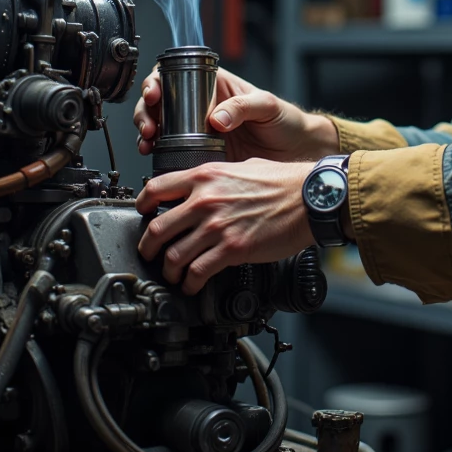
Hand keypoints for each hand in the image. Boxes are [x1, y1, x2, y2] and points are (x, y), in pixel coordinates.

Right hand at [133, 65, 338, 162]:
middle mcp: (201, 107)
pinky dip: (158, 152)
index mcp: (215, 86)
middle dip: (146, 111)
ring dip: (147, 131)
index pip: (176, 75)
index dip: (157, 82)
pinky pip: (171, 151)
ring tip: (148, 141)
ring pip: (160, 126)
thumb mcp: (268, 106)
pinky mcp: (200, 154)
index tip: (154, 94)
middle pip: (160, 102)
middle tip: (149, 125)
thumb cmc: (287, 122)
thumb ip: (244, 107)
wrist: (296, 154)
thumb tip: (217, 117)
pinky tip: (154, 156)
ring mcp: (198, 131)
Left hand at [136, 158, 315, 292]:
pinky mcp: (232, 249)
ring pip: (173, 256)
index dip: (142, 205)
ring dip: (168, 270)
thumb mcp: (243, 166)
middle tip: (148, 254)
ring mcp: (217, 226)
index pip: (156, 189)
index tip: (143, 214)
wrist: (309, 198)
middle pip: (157, 229)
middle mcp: (205, 201)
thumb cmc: (284, 181)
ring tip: (171, 275)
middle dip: (147, 248)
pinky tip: (192, 285)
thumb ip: (217, 177)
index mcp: (205, 176)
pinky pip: (198, 272)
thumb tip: (205, 187)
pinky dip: (190, 283)